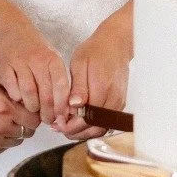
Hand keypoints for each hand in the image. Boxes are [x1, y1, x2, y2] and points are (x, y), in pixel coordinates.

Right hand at [0, 10, 70, 123]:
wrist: (11, 28)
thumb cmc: (34, 48)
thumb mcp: (50, 59)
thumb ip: (57, 80)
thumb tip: (62, 108)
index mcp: (53, 60)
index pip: (62, 88)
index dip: (61, 107)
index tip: (60, 117)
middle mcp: (39, 60)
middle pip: (46, 94)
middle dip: (47, 112)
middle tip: (47, 120)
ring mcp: (21, 62)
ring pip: (29, 93)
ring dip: (32, 106)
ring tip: (33, 110)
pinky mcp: (4, 64)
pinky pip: (12, 88)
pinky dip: (16, 97)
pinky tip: (19, 100)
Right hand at [0, 70, 41, 157]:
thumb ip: (13, 83)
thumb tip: (30, 91)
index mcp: (5, 107)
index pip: (35, 118)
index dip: (33, 113)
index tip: (27, 109)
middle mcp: (1, 127)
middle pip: (29, 131)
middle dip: (25, 123)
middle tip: (15, 115)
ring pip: (17, 141)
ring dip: (13, 132)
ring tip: (0, 121)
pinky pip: (4, 148)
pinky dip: (1, 140)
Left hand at [57, 16, 131, 141]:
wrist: (116, 44)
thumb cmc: (96, 51)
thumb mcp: (80, 64)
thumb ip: (78, 87)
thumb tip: (75, 106)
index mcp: (102, 89)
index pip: (86, 118)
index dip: (71, 125)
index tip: (57, 123)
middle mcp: (113, 99)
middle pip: (94, 128)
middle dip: (75, 132)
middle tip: (59, 127)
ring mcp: (118, 103)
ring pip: (101, 129)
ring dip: (83, 131)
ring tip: (66, 126)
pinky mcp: (119, 104)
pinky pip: (106, 123)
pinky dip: (92, 126)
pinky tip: (79, 121)